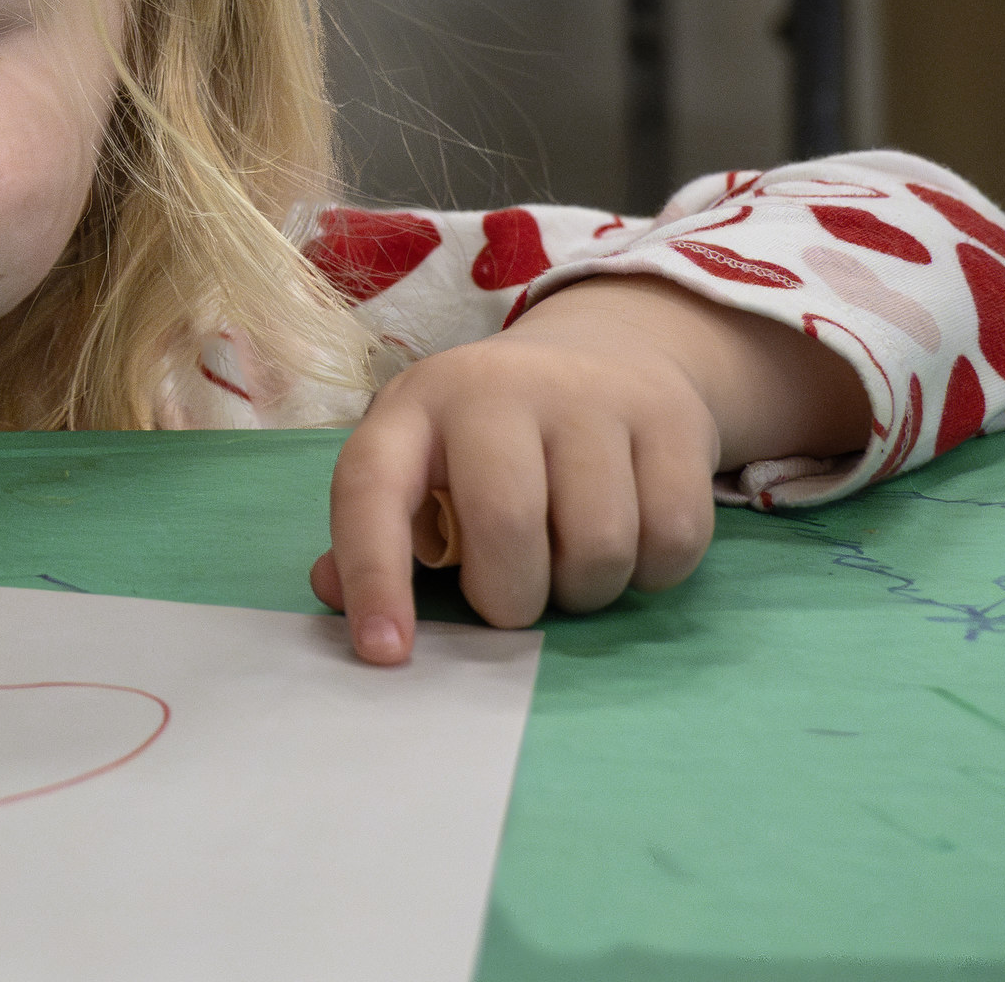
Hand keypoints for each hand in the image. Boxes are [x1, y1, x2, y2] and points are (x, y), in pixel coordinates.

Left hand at [311, 278, 868, 644]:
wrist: (607, 353)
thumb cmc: (494, 438)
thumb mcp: (423, 462)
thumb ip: (382, 532)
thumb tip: (332, 591)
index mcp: (417, 405)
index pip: (373, 485)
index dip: (372, 573)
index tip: (386, 652)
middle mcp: (498, 387)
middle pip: (507, 526)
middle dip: (512, 599)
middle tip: (515, 595)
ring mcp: (591, 396)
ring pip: (599, 547)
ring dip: (586, 589)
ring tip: (572, 560)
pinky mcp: (670, 419)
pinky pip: (672, 540)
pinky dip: (652, 571)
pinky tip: (632, 536)